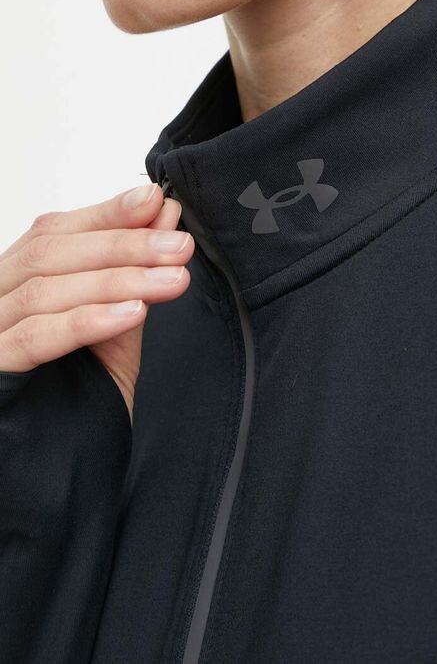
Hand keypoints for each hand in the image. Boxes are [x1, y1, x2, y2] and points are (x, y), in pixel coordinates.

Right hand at [0, 183, 193, 422]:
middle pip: (51, 253)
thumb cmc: (74, 398)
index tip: (155, 201)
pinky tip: (133, 312)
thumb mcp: (111, 335)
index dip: (106, 213)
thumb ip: (132, 281)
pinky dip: (87, 320)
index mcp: (17, 283)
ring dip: (117, 279)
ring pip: (46, 290)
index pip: (55, 232)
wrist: (49, 475)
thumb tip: (164, 222)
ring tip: (171, 278)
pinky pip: (35, 338)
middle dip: (123, 245)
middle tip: (179, 246)